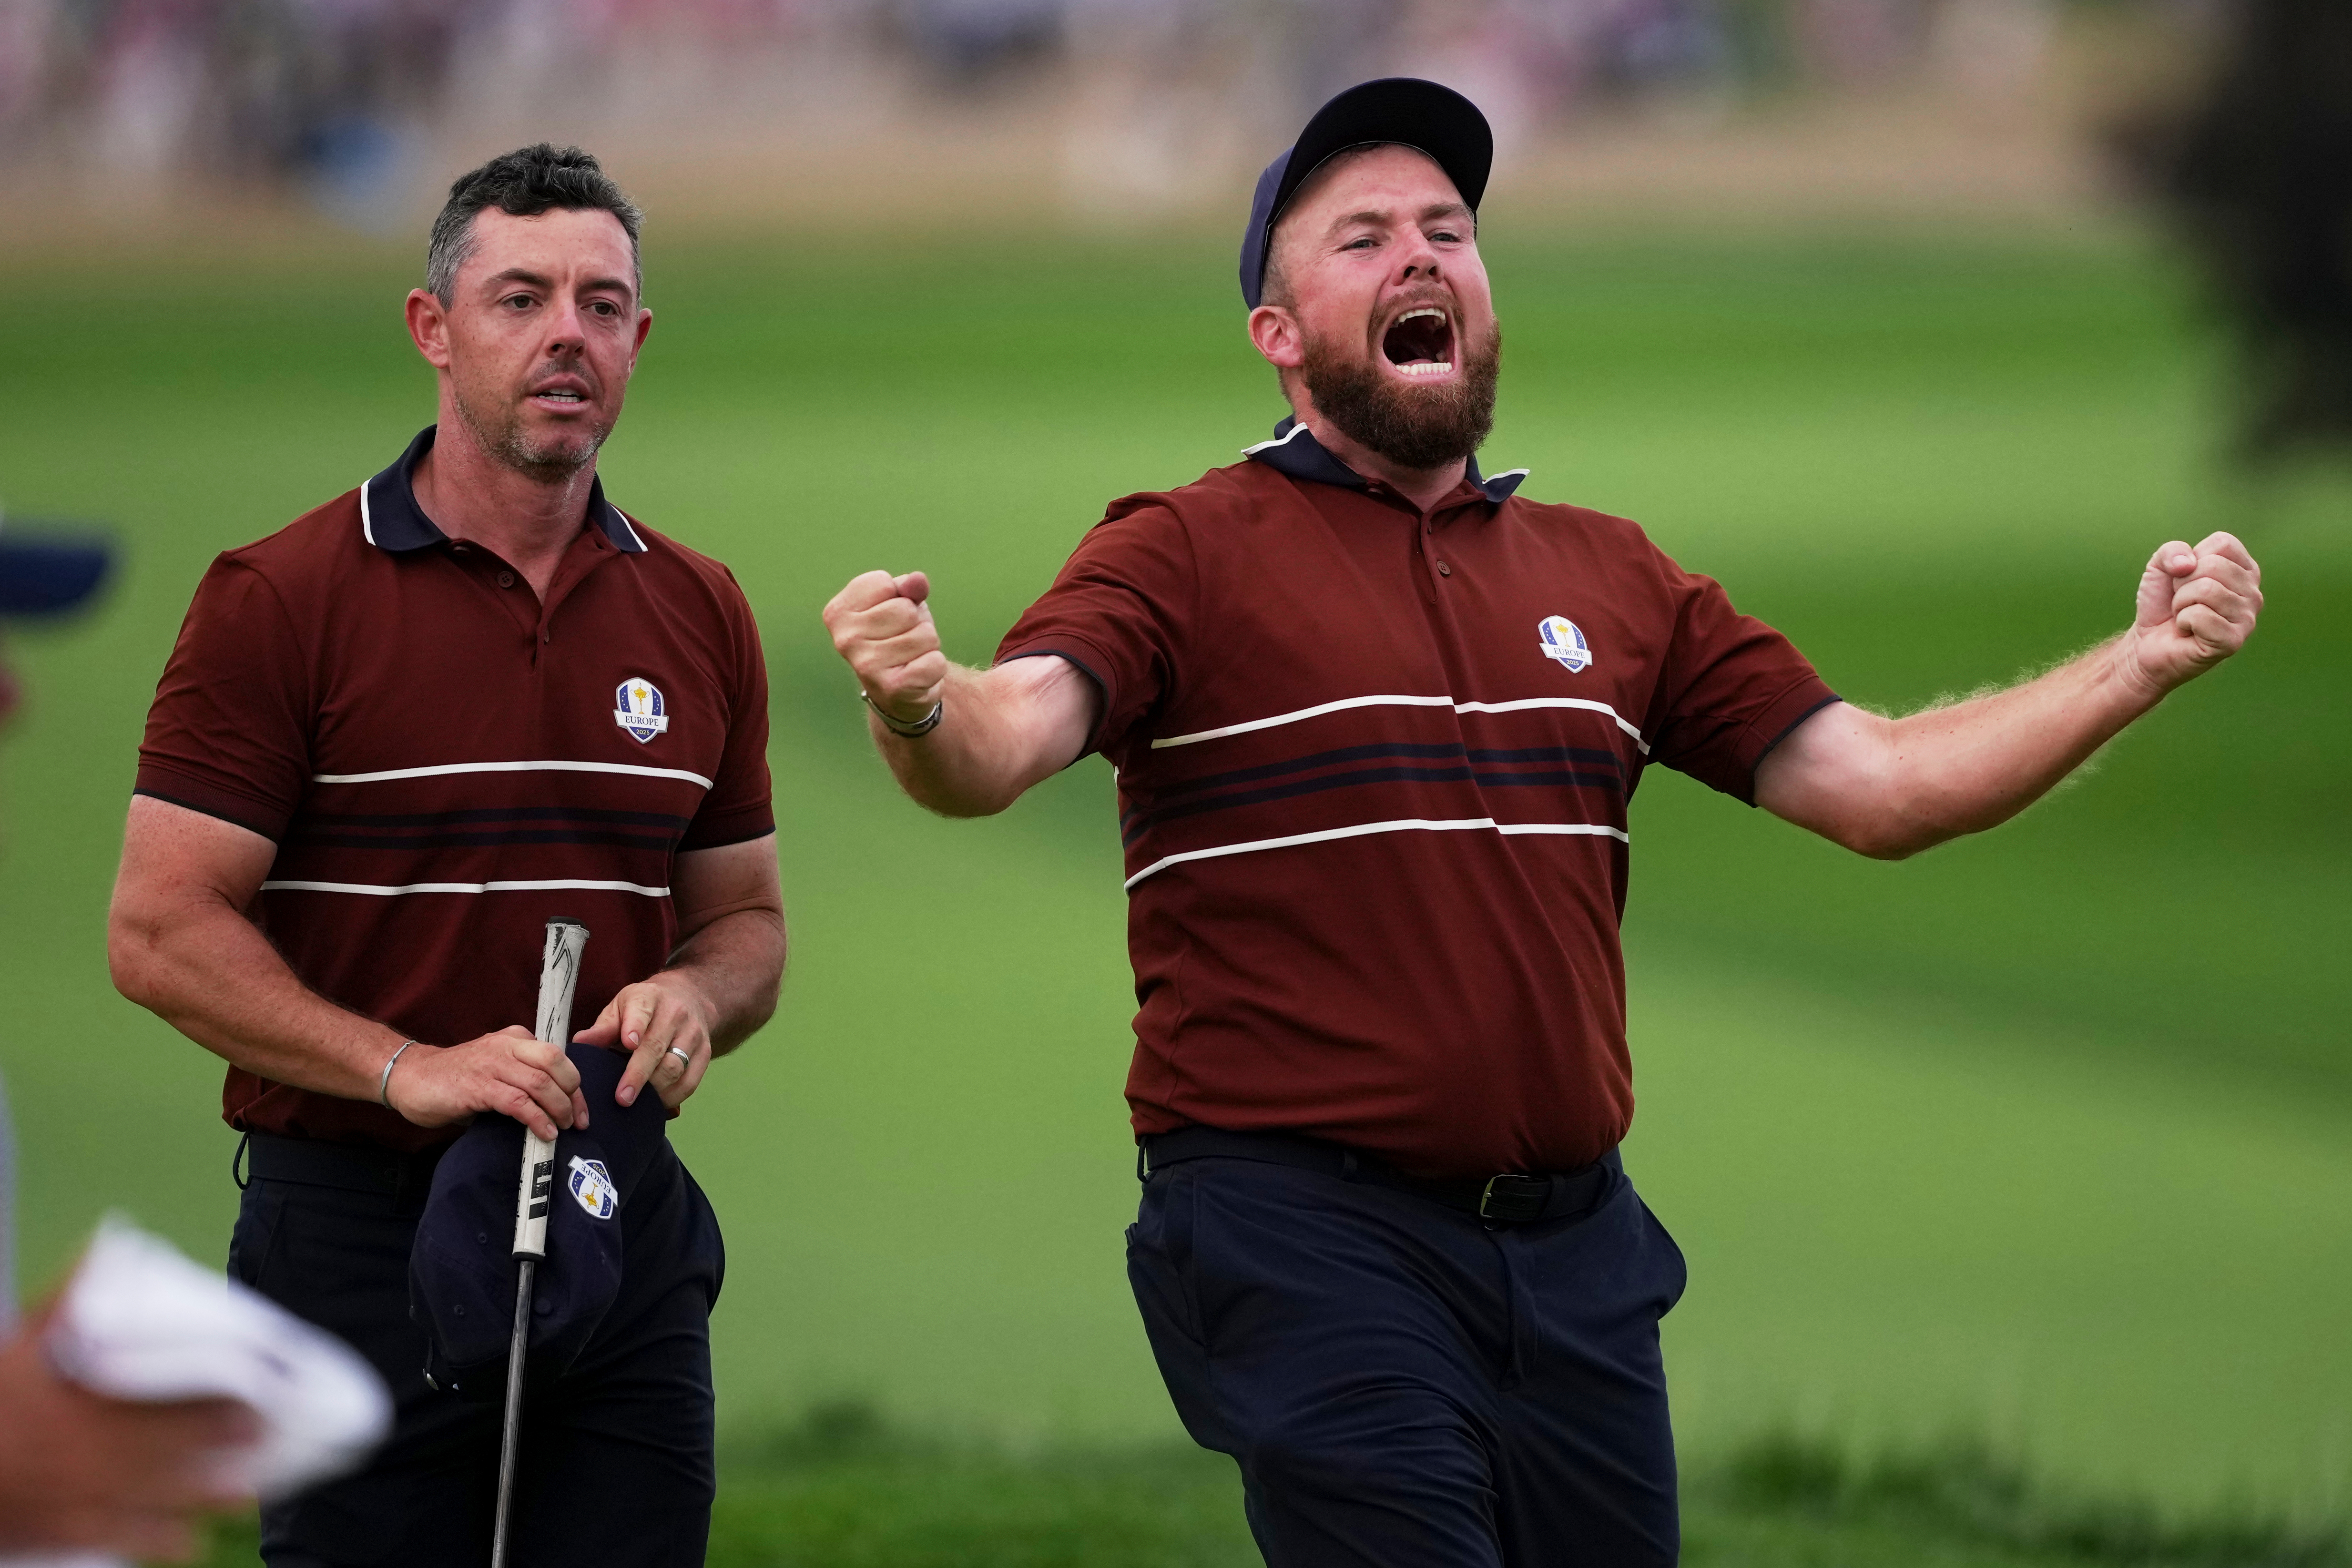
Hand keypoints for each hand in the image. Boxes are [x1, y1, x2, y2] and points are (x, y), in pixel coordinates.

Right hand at [0, 1305, 259, 1559]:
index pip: (159, 1392)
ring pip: (156, 1494)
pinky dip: (159, 1543)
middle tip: (268, 1430)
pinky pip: (122, 1540)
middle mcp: (88, 1449)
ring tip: (250, 1491)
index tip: (253, 1383)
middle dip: (221, 1440)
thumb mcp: (17, 1346)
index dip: (209, 1390)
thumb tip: (104, 1244)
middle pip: (169, 1443)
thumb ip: (65, 1303)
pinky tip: (191, 1543)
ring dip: (206, 1494)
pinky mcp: (66, 1531)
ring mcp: (79, 1495)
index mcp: (81, 1401)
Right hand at [383, 1026, 586, 1139]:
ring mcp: (492, 1065)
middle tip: (576, 1120)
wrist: (411, 1077)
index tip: (581, 1111)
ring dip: (558, 1109)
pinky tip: (545, 1133)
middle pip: (556, 1063)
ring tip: (563, 1128)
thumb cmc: (456, 1077)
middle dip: (573, 1095)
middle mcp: (507, 1046)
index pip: (558, 1058)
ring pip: (541, 1082)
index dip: (575, 1087)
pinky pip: (518, 1102)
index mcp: (516, 1039)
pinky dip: (537, 1119)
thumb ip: (522, 1076)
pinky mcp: (478, 1087)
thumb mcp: (496, 1067)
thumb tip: (556, 1105)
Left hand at [574, 973, 715, 1109]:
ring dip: (655, 1090)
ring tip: (636, 1105)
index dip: (635, 1027)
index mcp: (649, 998)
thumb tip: (580, 1044)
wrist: (688, 997)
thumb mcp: (621, 1007)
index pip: (642, 1012)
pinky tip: (656, 1104)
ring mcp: (693, 1034)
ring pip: (676, 1067)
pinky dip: (673, 1097)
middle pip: (657, 1047)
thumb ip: (603, 1027)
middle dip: (639, 1075)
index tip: (628, 1043)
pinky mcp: (705, 1053)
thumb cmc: (644, 1008)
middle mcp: (675, 1014)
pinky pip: (690, 1081)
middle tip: (622, 1098)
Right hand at [823, 570, 944, 725]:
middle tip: (904, 640)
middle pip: (906, 610)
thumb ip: (908, 588)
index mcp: (838, 612)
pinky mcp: (892, 688)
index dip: (898, 596)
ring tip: (911, 657)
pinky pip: (935, 662)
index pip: (884, 583)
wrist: (898, 692)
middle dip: (916, 622)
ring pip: (924, 635)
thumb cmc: (896, 638)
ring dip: (927, 645)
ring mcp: (866, 666)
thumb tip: (917, 580)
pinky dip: (936, 665)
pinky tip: (918, 673)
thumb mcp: (900, 604)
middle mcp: (845, 639)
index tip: (888, 617)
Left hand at [2120, 532, 2262, 697]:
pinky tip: (2188, 631)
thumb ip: (2172, 551)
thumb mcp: (2160, 567)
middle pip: (2213, 566)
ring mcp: (2247, 618)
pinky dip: (2183, 621)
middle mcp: (2253, 593)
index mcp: (2244, 570)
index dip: (2192, 559)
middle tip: (2183, 601)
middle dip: (2183, 583)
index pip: (2224, 544)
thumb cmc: (2162, 603)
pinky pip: (2201, 615)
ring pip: (2206, 590)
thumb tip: (2187, 563)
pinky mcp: (2233, 641)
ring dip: (2181, 603)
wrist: (2147, 643)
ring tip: (2185, 615)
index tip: (2185, 579)